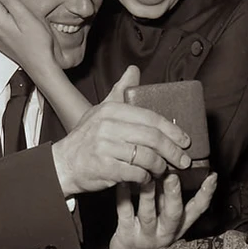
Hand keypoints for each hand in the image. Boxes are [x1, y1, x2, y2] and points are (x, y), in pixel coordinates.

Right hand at [51, 81, 193, 195]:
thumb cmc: (85, 139)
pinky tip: (146, 178)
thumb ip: (119, 92)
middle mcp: (107, 126)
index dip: (172, 130)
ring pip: (146, 157)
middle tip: (183, 160)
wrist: (62, 164)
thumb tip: (134, 70)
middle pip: (152, 138)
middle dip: (172, 151)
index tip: (185, 140)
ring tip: (163, 170)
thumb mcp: (100, 111)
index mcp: (111, 110)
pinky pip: (135, 173)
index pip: (150, 118)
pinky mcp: (104, 168)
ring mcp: (105, 147)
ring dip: (159, 166)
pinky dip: (145, 178)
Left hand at [109, 172, 217, 248]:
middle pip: (173, 214)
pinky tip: (124, 181)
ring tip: (147, 175)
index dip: (206, 194)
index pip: (197, 210)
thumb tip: (174, 169)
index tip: (212, 176)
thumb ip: (170, 200)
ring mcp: (145, 234)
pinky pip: (125, 212)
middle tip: (173, 176)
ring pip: (148, 213)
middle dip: (174, 195)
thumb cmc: (150, 235)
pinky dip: (123, 196)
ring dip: (148, 193)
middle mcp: (165, 232)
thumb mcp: (166, 222)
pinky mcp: (126, 234)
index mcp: (179, 226)